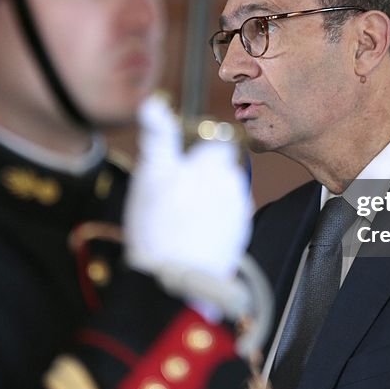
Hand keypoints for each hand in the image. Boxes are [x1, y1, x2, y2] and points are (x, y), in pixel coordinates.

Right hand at [124, 95, 252, 283]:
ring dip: (208, 197)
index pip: (215, 140)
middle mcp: (232, 184)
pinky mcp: (239, 233)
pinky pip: (227, 216)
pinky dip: (213, 220)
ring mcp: (238, 211)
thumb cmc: (157, 229)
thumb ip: (157, 136)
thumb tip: (153, 104)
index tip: (183, 162)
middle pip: (219, 168)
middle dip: (201, 175)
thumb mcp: (150, 174)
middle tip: (173, 195)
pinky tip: (192, 233)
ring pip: (223, 191)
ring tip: (180, 218)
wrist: (174, 284)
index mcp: (212, 164)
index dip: (198, 148)